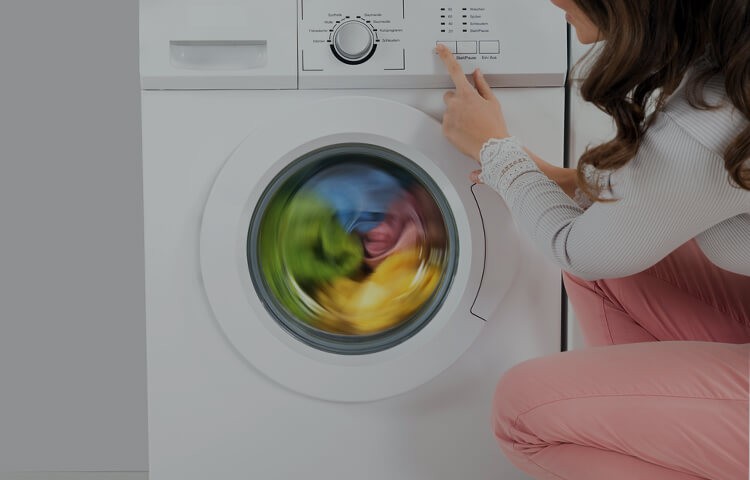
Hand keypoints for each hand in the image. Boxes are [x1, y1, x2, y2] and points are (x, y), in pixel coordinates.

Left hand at [436, 44, 509, 162]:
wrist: (492, 148)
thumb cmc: (494, 126)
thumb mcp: (492, 102)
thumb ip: (482, 85)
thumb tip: (477, 73)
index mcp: (467, 94)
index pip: (454, 70)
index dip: (446, 56)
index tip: (440, 48)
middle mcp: (455, 103)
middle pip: (449, 95)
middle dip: (458, 100)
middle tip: (471, 111)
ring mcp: (448, 117)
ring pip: (448, 111)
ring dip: (456, 114)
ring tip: (470, 124)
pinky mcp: (445, 129)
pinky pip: (447, 124)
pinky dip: (454, 126)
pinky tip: (466, 131)